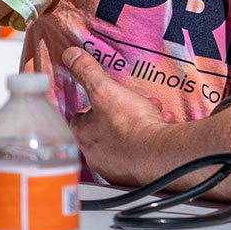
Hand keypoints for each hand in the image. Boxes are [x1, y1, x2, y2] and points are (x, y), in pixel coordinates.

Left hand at [62, 46, 173, 185]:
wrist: (158, 153)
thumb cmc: (130, 125)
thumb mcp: (105, 89)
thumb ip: (88, 72)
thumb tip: (71, 56)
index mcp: (84, 135)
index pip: (79, 118)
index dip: (92, 106)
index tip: (104, 99)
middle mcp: (95, 154)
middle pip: (104, 129)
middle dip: (120, 114)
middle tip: (133, 105)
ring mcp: (115, 166)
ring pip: (123, 142)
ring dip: (136, 127)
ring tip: (151, 115)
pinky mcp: (135, 173)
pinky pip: (140, 154)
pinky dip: (149, 141)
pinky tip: (159, 131)